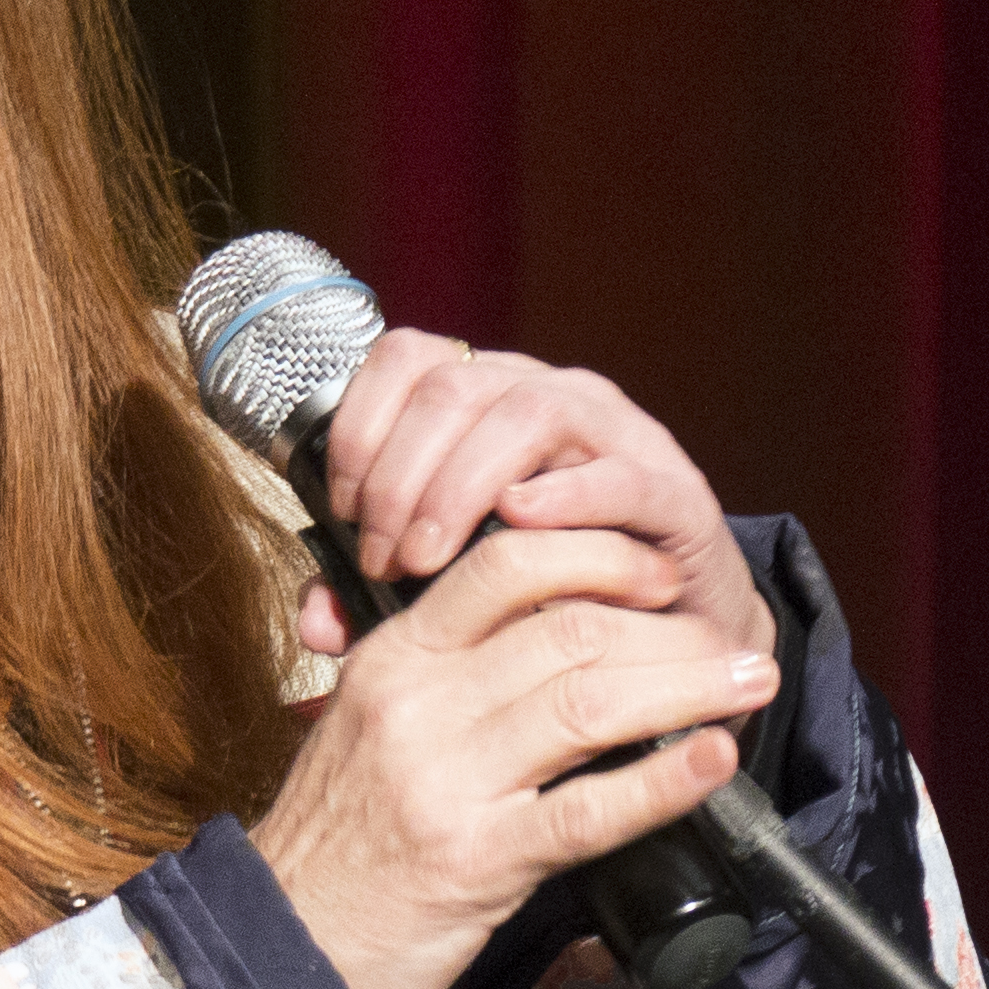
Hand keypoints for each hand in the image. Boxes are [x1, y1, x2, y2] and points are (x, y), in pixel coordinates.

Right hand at [245, 524, 779, 988]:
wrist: (278, 946)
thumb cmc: (333, 843)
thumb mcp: (365, 727)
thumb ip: (443, 676)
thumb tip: (552, 635)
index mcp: (393, 659)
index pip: (506, 564)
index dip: (598, 555)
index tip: (657, 574)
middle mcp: (419, 704)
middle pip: (569, 627)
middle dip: (671, 627)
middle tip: (731, 640)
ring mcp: (448, 781)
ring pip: (590, 702)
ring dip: (688, 685)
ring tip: (748, 684)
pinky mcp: (478, 860)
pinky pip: (588, 809)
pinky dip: (664, 781)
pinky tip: (712, 762)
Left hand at [316, 329, 777, 664]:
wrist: (675, 632)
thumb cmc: (553, 594)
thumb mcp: (451, 585)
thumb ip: (376, 593)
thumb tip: (313, 619)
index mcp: (489, 396)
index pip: (409, 357)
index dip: (360, 423)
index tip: (341, 508)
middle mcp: (550, 393)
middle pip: (451, 388)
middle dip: (397, 474)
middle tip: (381, 557)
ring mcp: (617, 433)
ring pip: (524, 412)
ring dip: (458, 485)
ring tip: (427, 557)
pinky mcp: (673, 489)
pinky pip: (616, 472)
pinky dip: (562, 493)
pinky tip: (519, 522)